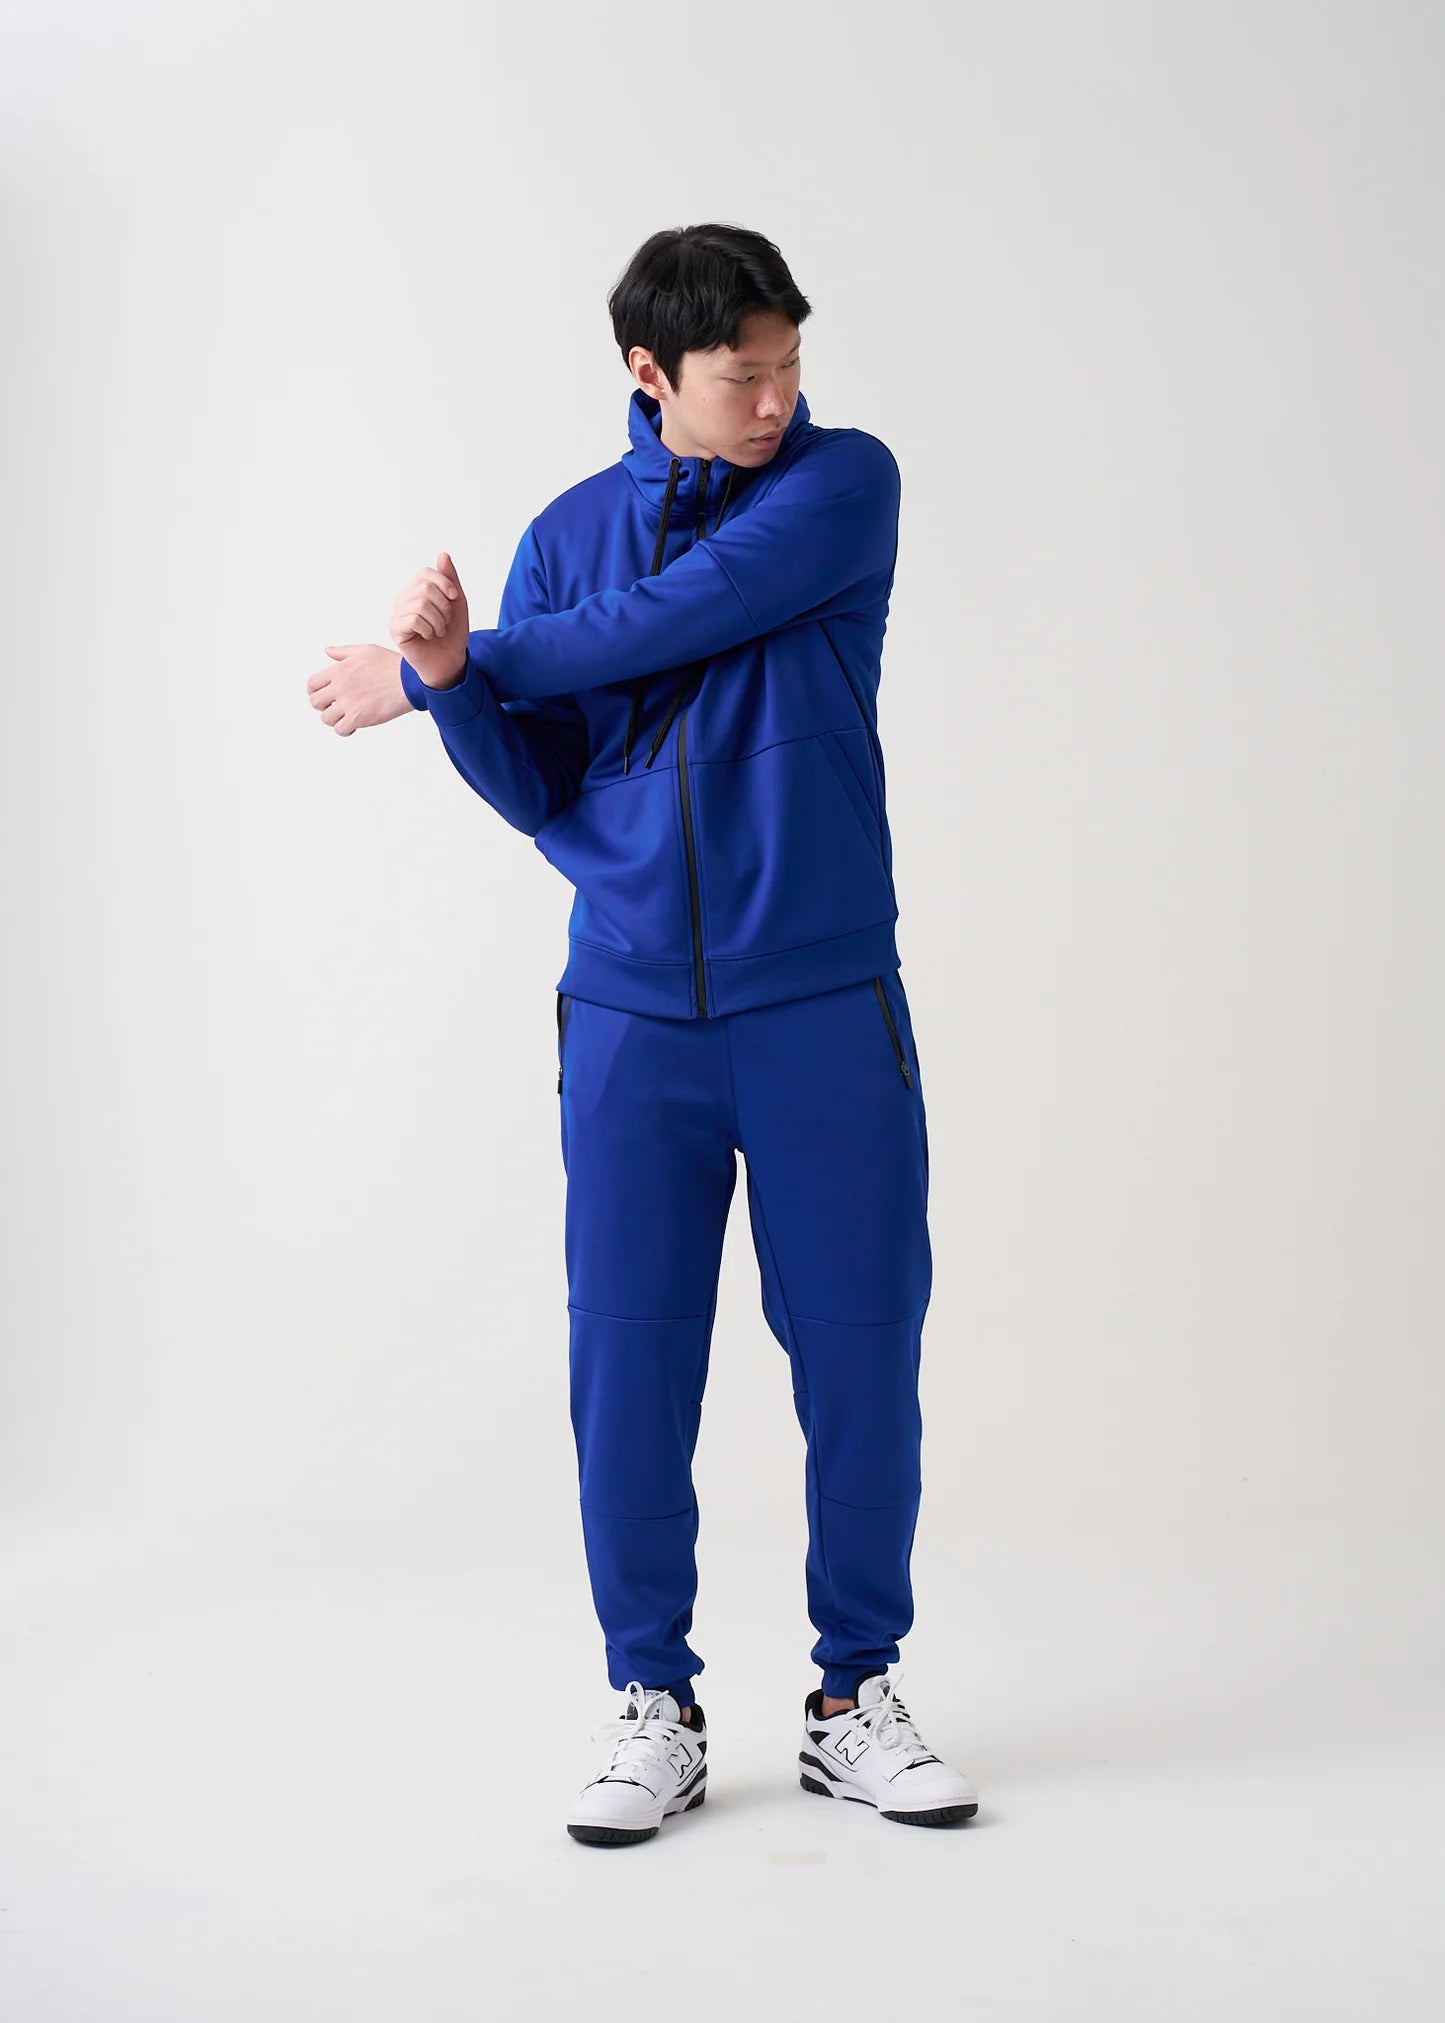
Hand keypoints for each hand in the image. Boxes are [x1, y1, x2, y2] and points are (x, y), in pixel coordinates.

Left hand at [307, 642, 415, 733]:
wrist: (409, 681)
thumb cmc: (391, 666)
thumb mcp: (365, 651)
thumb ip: (343, 652)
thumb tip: (328, 651)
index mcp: (339, 670)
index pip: (312, 684)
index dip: (315, 692)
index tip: (324, 696)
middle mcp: (340, 687)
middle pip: (315, 703)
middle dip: (323, 706)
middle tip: (335, 707)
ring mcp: (348, 703)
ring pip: (326, 718)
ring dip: (335, 719)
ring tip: (347, 716)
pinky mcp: (358, 718)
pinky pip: (340, 730)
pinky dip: (346, 730)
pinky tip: (355, 725)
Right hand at [389, 550, 469, 687]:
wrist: (450, 661)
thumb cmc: (452, 633)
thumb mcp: (456, 603)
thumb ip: (450, 579)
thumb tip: (442, 554)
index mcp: (416, 591)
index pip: (426, 574)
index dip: (444, 583)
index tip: (454, 598)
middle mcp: (403, 599)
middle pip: (424, 588)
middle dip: (443, 606)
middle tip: (445, 621)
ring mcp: (396, 614)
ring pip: (420, 604)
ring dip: (438, 621)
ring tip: (438, 631)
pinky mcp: (395, 629)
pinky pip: (413, 619)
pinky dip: (428, 629)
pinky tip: (428, 636)